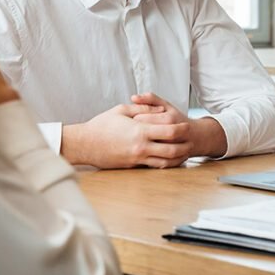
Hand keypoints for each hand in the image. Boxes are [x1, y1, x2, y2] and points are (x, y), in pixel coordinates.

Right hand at [60, 102, 193, 168]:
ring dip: (178, 157)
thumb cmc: (101, 125)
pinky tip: (170, 159)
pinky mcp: (132, 165)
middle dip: (185, 145)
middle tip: (191, 140)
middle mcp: (140, 146)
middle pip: (172, 149)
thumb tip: (160, 108)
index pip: (170, 131)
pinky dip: (165, 163)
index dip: (182, 128)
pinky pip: (154, 166)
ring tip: (184, 151)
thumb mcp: (122, 110)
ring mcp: (137, 158)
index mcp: (140, 131)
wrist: (83, 144)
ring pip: (165, 162)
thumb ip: (143, 108)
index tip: (187, 124)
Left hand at [131, 92, 227, 157]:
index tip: (127, 119)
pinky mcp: (172, 160)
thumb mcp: (166, 106)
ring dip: (140, 147)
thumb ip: (150, 99)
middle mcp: (171, 134)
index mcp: (169, 119)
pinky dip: (147, 158)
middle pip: (144, 134)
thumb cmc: (178, 120)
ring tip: (135, 143)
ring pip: (149, 150)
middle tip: (130, 132)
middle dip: (133, 133)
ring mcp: (173, 148)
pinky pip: (155, 161)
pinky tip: (142, 154)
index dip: (131, 119)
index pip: (141, 118)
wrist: (198, 137)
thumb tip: (133, 97)